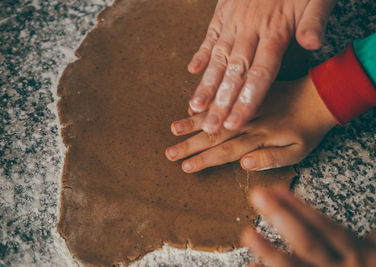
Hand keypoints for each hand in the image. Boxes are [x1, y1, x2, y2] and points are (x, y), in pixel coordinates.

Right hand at [166, 76, 335, 171]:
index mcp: (259, 137)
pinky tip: (191, 108)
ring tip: (173, 130)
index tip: (185, 167)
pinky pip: (223, 97)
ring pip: (215, 116)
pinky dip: (206, 105)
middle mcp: (248, 121)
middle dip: (190, 145)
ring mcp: (246, 105)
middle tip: (170, 153)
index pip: (226, 151)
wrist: (320, 95)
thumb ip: (271, 158)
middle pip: (214, 135)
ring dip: (192, 124)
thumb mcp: (299, 151)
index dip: (204, 160)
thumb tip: (243, 164)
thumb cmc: (309, 129)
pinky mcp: (247, 93)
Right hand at [188, 0, 336, 132]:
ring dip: (206, 84)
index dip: (246, 101)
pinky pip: (209, 35)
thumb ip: (314, 22)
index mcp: (274, 31)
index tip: (234, 124)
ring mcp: (233, 22)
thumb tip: (312, 44)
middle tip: (210, 127)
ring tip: (194, 108)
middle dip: (221, 103)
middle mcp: (249, 30)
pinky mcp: (223, 13)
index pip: (259, 74)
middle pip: (234, 73)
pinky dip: (201, 53)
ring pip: (217, 58)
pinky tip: (192, 70)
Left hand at [242, 186, 375, 266]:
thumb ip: (367, 237)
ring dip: (268, 250)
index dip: (299, 207)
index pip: (324, 225)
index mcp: (355, 252)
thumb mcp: (375, 252)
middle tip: (257, 195)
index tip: (274, 189)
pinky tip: (251, 265)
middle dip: (281, 217)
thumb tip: (367, 215)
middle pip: (307, 241)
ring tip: (247, 233)